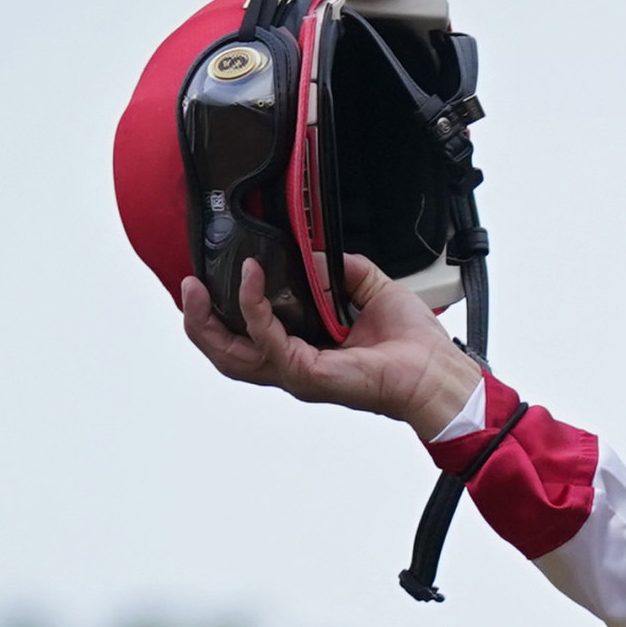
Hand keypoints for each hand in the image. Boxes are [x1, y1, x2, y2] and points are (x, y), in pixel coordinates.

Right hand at [181, 255, 482, 440]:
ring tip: (199, 286)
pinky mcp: (306, 373)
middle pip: (224, 353)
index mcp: (303, 349)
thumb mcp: (371, 289)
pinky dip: (254, 305)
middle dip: (197, 321)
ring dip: (208, 320)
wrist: (436, 371)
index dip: (219, 314)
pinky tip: (253, 278)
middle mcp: (293, 364)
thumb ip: (340, 270)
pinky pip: (266, 338)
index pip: (245, 338)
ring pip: (231, 354)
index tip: (207, 280)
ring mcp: (296, 372)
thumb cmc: (412, 346)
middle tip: (189, 286)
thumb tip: (316, 252)